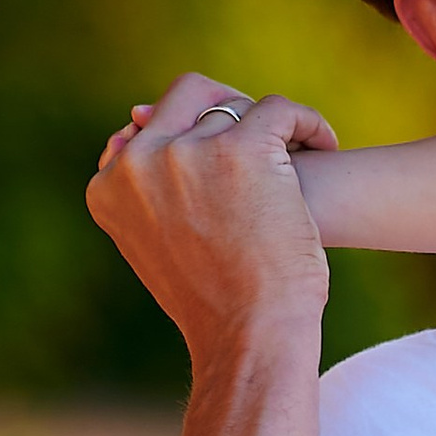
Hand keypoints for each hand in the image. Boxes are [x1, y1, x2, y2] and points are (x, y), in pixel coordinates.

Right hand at [86, 72, 336, 372]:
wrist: (250, 339)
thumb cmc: (216, 306)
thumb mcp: (159, 246)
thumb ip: (147, 189)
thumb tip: (137, 116)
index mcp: (109, 186)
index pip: (150, 127)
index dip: (193, 133)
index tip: (228, 157)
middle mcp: (138, 161)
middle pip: (186, 96)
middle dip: (227, 109)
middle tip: (264, 135)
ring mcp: (186, 153)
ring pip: (236, 106)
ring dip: (269, 126)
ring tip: (300, 152)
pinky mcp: (240, 150)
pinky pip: (280, 109)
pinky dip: (308, 123)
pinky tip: (326, 144)